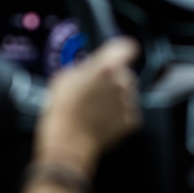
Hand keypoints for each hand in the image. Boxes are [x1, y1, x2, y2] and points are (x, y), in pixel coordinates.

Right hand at [33, 37, 140, 177]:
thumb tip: (87, 69)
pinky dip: (118, 115)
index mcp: (106, 67)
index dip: (120, 51)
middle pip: (124, 73)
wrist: (68, 145)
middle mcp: (122, 82)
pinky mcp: (132, 121)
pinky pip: (128, 112)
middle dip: (112, 79)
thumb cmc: (61, 112)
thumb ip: (82, 68)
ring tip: (94, 110)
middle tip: (94, 91)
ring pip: (126, 94)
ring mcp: (129, 102)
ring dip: (114, 98)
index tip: (115, 55)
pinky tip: (100, 121)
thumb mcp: (62, 79)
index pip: (127, 47)